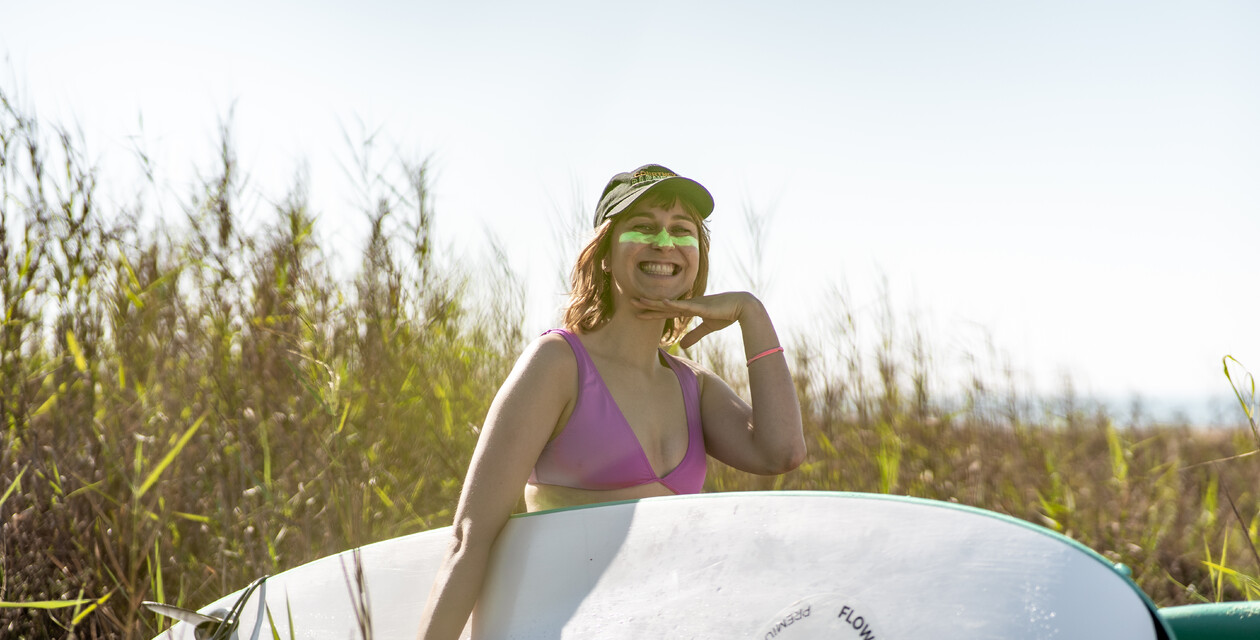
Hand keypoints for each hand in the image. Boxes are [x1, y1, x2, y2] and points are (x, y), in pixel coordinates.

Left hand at [631, 292, 757, 348]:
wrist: (741, 307)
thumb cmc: (725, 315)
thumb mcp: (707, 328)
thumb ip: (694, 336)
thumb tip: (682, 345)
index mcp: (688, 310)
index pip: (666, 312)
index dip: (652, 313)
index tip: (638, 313)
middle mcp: (688, 305)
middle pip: (663, 306)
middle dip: (647, 304)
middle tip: (630, 302)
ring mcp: (693, 304)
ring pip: (669, 303)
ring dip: (654, 302)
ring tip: (639, 300)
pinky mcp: (700, 306)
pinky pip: (684, 305)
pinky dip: (673, 304)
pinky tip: (662, 302)